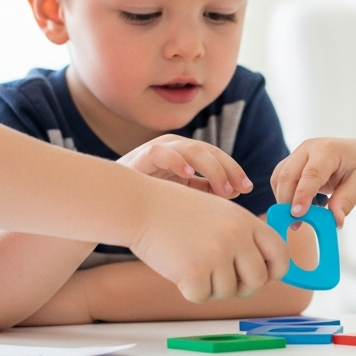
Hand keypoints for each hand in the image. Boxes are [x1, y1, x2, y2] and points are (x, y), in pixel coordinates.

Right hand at [118, 134, 251, 197]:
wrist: (108, 207)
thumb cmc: (146, 205)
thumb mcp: (182, 199)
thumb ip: (205, 192)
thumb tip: (236, 194)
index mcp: (184, 158)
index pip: (216, 157)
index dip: (233, 170)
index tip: (247, 189)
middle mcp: (172, 150)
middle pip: (207, 150)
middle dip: (226, 168)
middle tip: (239, 190)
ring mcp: (155, 152)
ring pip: (190, 148)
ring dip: (210, 167)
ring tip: (223, 188)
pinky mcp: (138, 159)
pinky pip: (159, 153)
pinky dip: (175, 161)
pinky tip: (188, 175)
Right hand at [129, 188, 289, 303]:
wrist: (141, 206)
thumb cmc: (177, 211)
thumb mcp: (220, 212)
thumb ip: (244, 236)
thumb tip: (265, 272)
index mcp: (246, 221)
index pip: (280, 255)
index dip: (274, 272)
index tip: (263, 277)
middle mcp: (237, 236)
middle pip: (257, 281)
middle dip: (241, 287)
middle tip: (221, 279)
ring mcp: (217, 254)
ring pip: (228, 292)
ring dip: (211, 287)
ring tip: (192, 263)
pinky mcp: (195, 272)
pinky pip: (202, 297)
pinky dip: (190, 290)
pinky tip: (178, 267)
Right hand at [270, 137, 355, 226]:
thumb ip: (346, 201)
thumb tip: (335, 221)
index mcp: (328, 149)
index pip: (311, 174)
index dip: (302, 194)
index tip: (297, 214)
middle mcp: (308, 148)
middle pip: (288, 175)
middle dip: (286, 201)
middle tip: (294, 224)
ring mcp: (298, 153)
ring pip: (279, 177)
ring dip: (282, 200)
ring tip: (295, 220)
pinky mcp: (292, 162)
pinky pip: (279, 179)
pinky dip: (283, 195)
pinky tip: (295, 208)